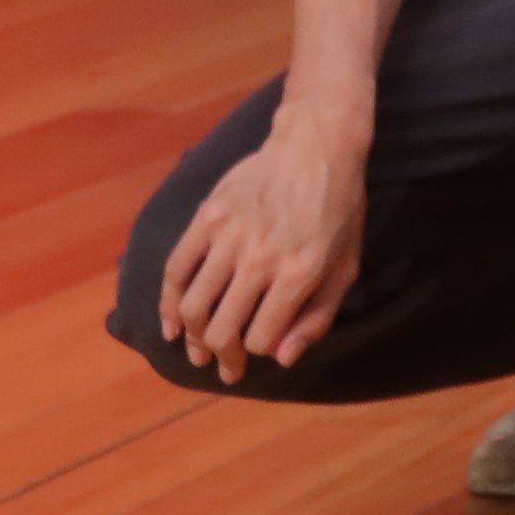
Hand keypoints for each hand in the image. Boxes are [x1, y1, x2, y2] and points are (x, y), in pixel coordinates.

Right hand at [155, 118, 372, 380]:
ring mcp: (229, 237)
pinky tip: (171, 325)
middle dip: (221, 357)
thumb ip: (318, 315)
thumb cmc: (338, 209)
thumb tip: (282, 358)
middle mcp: (261, 258)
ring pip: (194, 306)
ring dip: (192, 338)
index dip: (258, 352)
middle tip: (223, 368)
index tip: (257, 353)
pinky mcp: (206, 218)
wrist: (315, 147)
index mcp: (299, 271)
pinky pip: (176, 270)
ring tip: (197, 352)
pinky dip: (168, 303)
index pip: (263, 337)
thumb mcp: (347, 263)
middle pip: (223, 329)